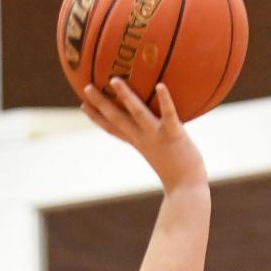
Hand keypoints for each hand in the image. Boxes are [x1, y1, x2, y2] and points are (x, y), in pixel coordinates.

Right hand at [81, 80, 207, 194]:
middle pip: (117, 119)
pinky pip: (169, 116)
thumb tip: (164, 129)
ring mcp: (157, 137)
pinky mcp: (175, 136)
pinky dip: (165, 101)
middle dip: (101, 104)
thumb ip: (161, 140)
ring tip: (114, 80)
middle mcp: (143, 139)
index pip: (113, 129)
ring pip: (138, 114)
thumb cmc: (180, 173)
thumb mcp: (166, 154)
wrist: (187, 190)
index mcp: (139, 143)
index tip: (83, 105)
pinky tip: (161, 85)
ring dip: (125, 97)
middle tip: (87, 87)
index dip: (97, 118)